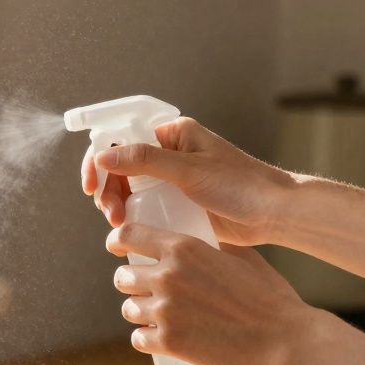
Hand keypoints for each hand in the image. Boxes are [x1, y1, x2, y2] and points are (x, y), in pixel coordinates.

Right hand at [80, 118, 296, 245]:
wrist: (273, 214)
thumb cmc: (240, 185)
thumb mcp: (189, 170)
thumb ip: (145, 161)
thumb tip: (104, 157)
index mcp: (172, 134)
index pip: (122, 137)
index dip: (99, 158)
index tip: (91, 183)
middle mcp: (168, 153)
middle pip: (119, 166)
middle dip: (107, 187)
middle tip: (109, 211)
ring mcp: (171, 179)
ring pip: (127, 188)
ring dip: (115, 204)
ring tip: (118, 223)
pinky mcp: (175, 203)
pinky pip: (143, 206)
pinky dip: (131, 216)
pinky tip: (129, 229)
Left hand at [107, 222, 319, 364]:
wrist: (287, 340)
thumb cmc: (271, 296)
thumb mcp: (242, 256)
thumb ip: (214, 246)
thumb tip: (202, 241)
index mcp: (183, 248)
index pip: (127, 235)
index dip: (118, 241)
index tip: (117, 248)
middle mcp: (167, 276)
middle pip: (122, 276)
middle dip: (132, 283)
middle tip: (147, 290)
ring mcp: (165, 311)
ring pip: (128, 309)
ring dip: (138, 312)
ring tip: (156, 316)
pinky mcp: (168, 343)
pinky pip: (138, 339)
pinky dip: (146, 339)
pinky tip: (156, 339)